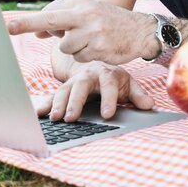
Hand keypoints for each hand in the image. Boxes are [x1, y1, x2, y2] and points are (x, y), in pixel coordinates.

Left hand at [8, 0, 157, 64]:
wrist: (141, 31)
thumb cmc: (109, 22)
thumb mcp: (88, 14)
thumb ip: (63, 21)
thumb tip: (38, 33)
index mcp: (81, 3)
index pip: (50, 11)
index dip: (29, 22)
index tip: (9, 25)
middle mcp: (85, 14)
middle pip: (51, 21)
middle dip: (27, 24)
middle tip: (8, 27)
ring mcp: (93, 32)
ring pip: (66, 47)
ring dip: (73, 48)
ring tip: (91, 41)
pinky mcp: (99, 48)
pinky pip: (80, 58)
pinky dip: (86, 56)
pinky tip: (99, 48)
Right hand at [35, 61, 154, 121]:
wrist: (97, 66)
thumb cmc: (114, 80)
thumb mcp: (128, 85)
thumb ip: (138, 95)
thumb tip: (149, 105)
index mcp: (107, 74)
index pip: (109, 85)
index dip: (108, 99)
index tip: (107, 115)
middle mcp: (88, 75)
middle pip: (81, 86)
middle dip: (75, 102)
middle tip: (71, 118)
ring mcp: (74, 81)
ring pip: (64, 90)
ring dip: (58, 104)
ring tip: (55, 119)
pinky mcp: (64, 88)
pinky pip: (52, 95)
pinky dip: (44, 104)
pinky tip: (38, 113)